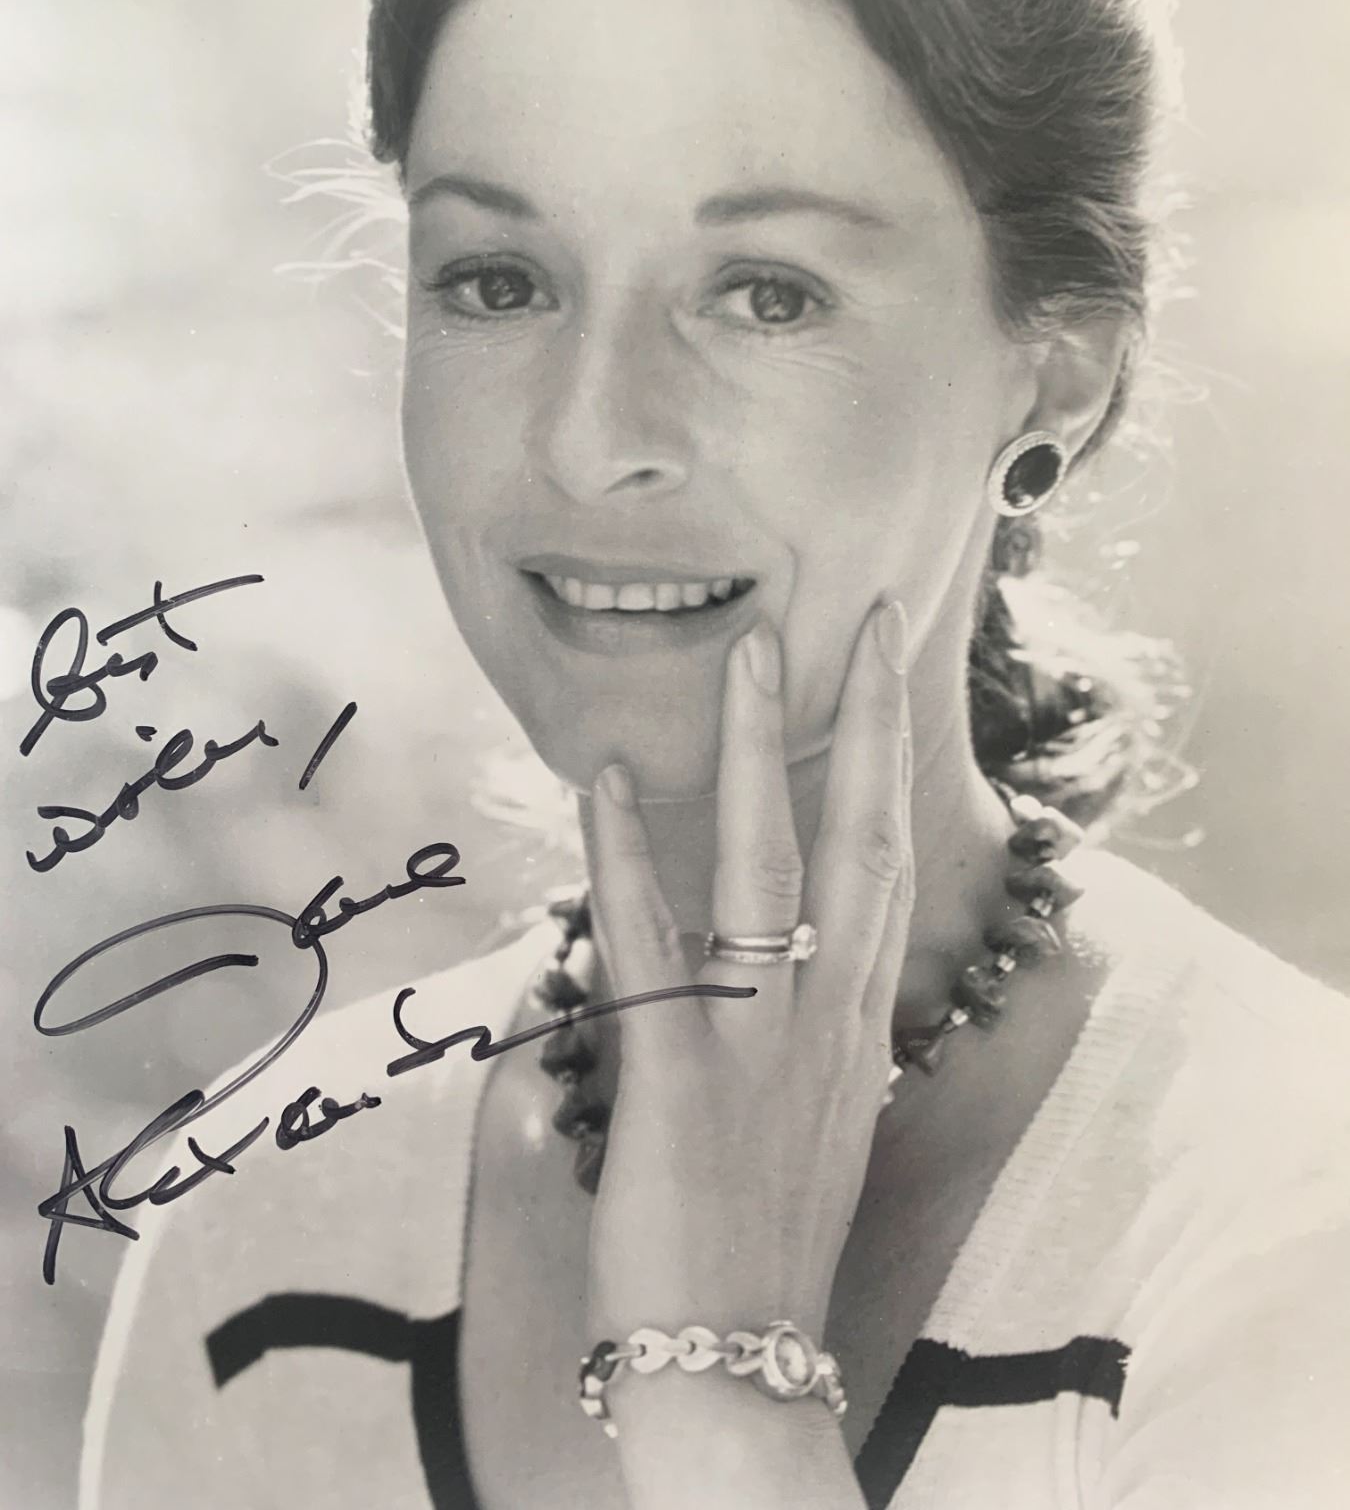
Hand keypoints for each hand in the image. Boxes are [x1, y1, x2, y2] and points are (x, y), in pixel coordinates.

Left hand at [585, 594, 913, 1350]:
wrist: (741, 1369)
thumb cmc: (771, 1241)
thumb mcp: (821, 1120)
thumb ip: (816, 1033)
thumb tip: (801, 973)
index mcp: (859, 1024)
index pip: (889, 864)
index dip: (893, 763)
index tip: (892, 675)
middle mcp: (828, 1019)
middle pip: (863, 842)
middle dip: (868, 723)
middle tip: (866, 618)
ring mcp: (760, 1045)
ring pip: (769, 871)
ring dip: (757, 755)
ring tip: (749, 653)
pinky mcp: (680, 1081)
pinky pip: (654, 950)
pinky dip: (626, 861)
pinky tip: (603, 783)